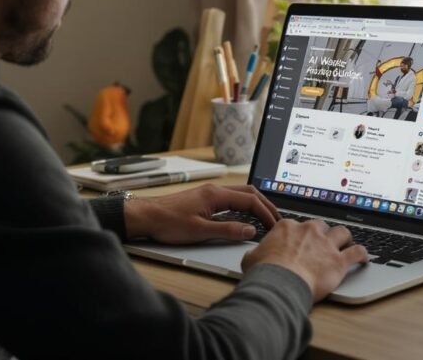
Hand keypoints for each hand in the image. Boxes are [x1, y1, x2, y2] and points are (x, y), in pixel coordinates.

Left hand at [124, 184, 279, 243]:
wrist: (147, 217)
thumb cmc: (168, 223)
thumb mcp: (200, 231)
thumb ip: (227, 230)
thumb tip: (250, 231)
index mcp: (216, 195)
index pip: (250, 200)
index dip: (265, 213)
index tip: (274, 225)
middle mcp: (214, 190)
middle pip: (248, 193)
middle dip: (265, 205)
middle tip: (276, 219)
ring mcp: (209, 193)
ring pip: (239, 195)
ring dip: (254, 205)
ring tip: (265, 218)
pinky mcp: (204, 199)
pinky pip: (230, 199)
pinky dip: (243, 206)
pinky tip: (244, 217)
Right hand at [241, 219, 368, 301]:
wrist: (280, 283)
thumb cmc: (265, 272)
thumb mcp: (251, 258)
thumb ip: (256, 253)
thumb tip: (253, 256)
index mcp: (287, 227)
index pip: (297, 225)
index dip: (300, 234)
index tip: (300, 241)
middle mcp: (309, 230)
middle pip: (321, 225)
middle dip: (322, 233)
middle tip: (322, 243)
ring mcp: (326, 244)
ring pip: (342, 232)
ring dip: (344, 238)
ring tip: (345, 243)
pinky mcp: (339, 260)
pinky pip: (357, 252)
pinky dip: (362, 254)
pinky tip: (363, 258)